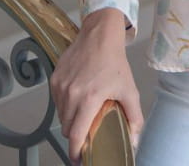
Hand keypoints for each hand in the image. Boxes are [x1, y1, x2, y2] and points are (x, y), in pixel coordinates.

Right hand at [49, 8, 143, 163]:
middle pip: (67, 128)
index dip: (76, 151)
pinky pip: (57, 101)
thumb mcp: (129, 89)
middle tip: (86, 131)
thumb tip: (134, 139)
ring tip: (84, 112)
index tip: (79, 159)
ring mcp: (60, 86)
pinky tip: (77, 97)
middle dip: (76, 134)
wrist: (100, 35)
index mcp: (89, 99)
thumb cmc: (115, 62)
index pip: (76, 135)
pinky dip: (65, 104)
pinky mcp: (54, 78)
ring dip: (70, 119)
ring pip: (61, 115)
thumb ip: (133, 115)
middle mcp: (71, 94)